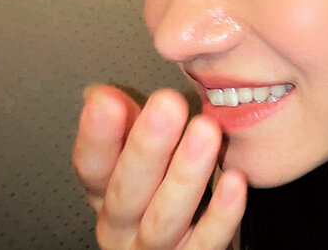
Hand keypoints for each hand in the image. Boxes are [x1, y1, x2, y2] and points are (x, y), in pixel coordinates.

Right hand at [72, 85, 245, 248]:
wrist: (190, 240)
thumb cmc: (163, 188)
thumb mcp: (141, 153)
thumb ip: (126, 123)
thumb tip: (101, 94)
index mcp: (105, 193)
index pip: (91, 167)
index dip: (96, 136)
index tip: (106, 101)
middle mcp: (122, 226)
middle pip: (126, 191)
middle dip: (147, 147)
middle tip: (168, 104)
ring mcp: (154, 248)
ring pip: (164, 218)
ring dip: (185, 174)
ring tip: (206, 132)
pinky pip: (206, 241)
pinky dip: (221, 213)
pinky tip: (236, 180)